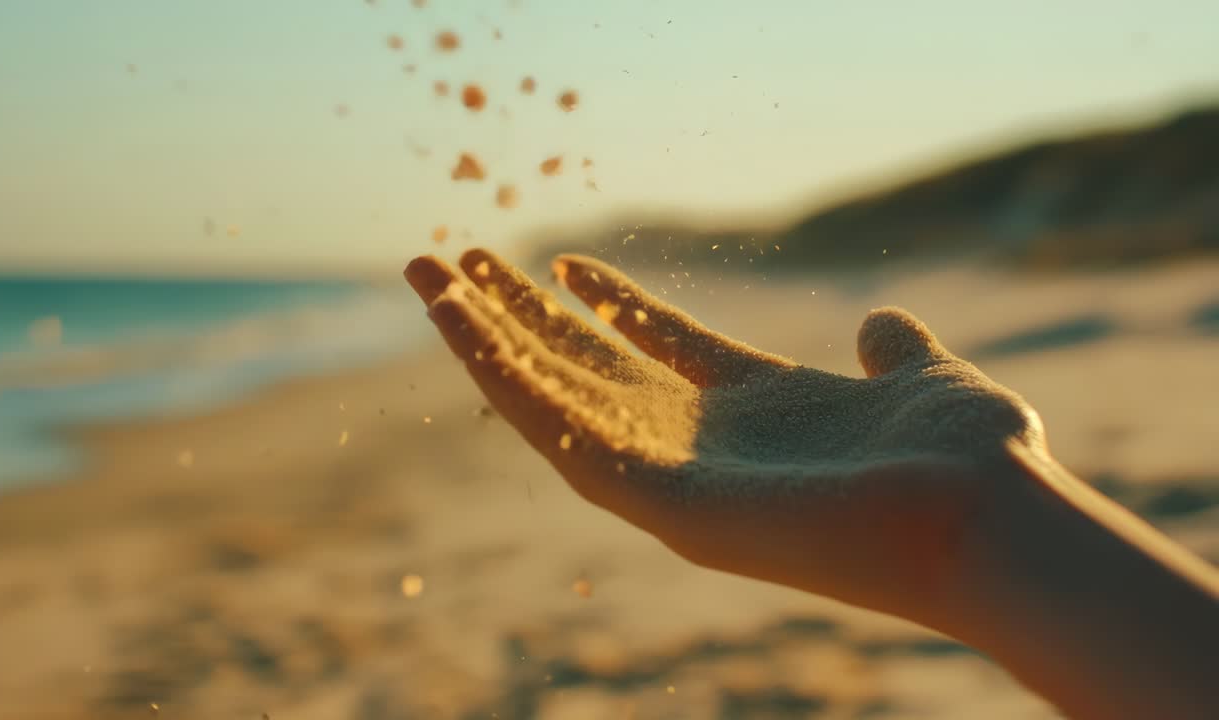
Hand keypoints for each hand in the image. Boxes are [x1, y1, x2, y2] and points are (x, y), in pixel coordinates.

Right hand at [404, 249, 1045, 625]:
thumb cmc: (970, 459)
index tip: (567, 261)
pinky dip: (504, 379)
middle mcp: (704, 441)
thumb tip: (880, 324)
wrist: (987, 520)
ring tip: (429, 278)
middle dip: (521, 316)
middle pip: (589, 367)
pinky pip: (560, 432)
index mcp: (759, 408)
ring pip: (553, 398)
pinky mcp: (654, 498)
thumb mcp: (923, 378)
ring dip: (484, 339)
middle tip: (457, 263)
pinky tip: (461, 326)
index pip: (662, 348)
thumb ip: (894, 348)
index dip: (612, 304)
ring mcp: (673, 473)